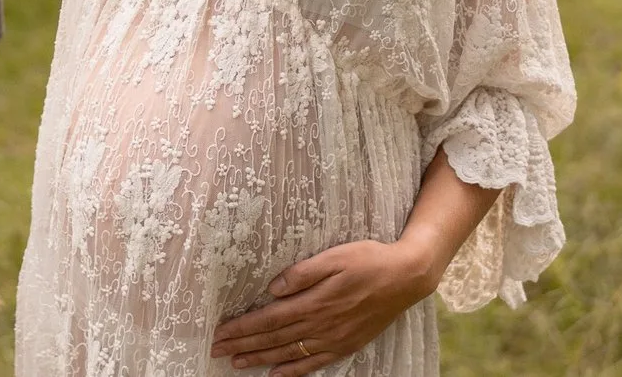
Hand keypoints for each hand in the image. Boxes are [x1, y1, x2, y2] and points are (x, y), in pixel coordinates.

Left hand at [210, 236, 438, 374]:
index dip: (242, 328)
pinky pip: (314, 364)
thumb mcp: (335, 256)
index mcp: (314, 301)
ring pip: (289, 353)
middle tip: (216, 350)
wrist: (405, 278)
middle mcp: (321, 325)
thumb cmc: (369, 259)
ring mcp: (333, 339)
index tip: (220, 332)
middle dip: (243, 345)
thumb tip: (273, 288)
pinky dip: (292, 372)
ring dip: (260, 359)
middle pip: (273, 339)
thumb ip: (303, 273)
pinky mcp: (345, 345)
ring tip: (236, 363)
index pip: (269, 319)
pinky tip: (275, 375)